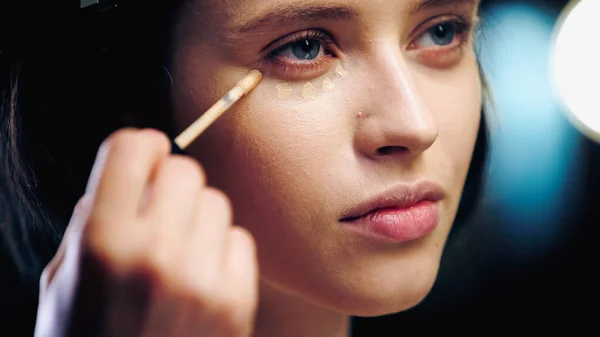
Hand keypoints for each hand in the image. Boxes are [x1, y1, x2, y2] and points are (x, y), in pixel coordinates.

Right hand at [34, 128, 258, 336]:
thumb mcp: (63, 281)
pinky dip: (220, 249)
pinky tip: (200, 276)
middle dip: (168, 184)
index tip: (141, 159)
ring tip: (178, 250)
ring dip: (195, 216)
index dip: (137, 149)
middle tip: (158, 211)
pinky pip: (239, 238)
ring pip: (216, 200)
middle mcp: (155, 255)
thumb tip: (127, 170)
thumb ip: (92, 219)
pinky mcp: (236, 301)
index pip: (132, 147)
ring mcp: (201, 279)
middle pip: (184, 168)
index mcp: (101, 243)